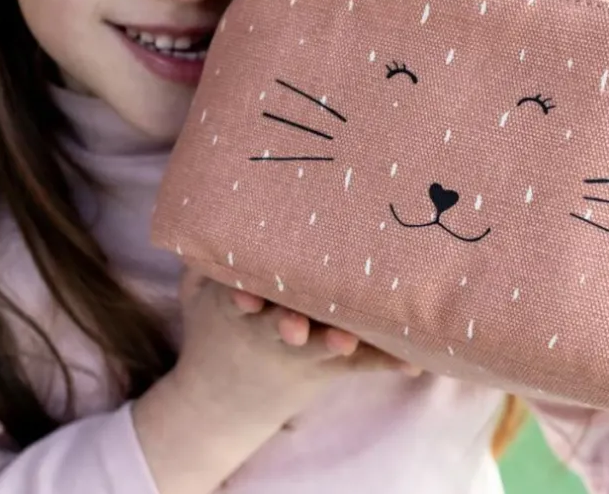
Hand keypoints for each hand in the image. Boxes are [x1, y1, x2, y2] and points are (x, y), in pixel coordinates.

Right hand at [173, 272, 419, 422]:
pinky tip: (413, 358)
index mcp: (233, 312)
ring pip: (322, 350)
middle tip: (295, 327)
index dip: (240, 298)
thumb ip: (200, 257)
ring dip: (336, 343)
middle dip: (288, 326)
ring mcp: (303, 353)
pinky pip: (360, 366)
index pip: (234, 302)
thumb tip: (203, 204)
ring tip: (348, 341)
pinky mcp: (329, 368)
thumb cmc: (213, 327)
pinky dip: (385, 361)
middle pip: (279, 329)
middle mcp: (268, 335)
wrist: (221, 405)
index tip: (245, 299)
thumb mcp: (194, 293)